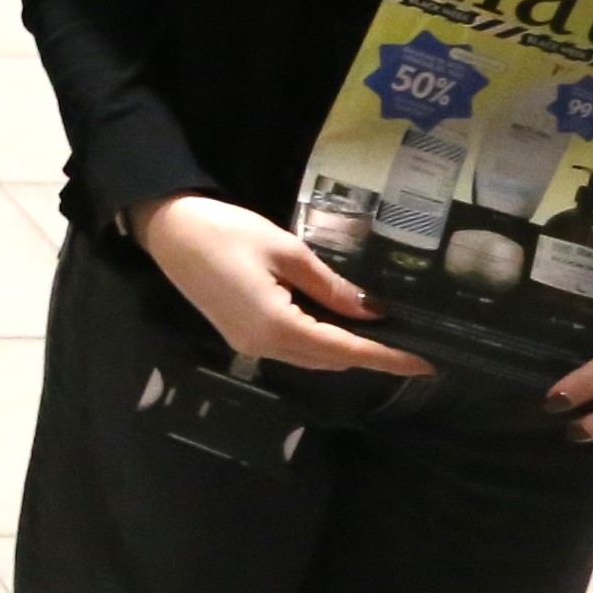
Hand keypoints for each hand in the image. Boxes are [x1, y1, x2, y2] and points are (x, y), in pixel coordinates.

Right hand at [131, 192, 429, 375]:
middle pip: (329, 361)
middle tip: (412, 344)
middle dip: (371, 357)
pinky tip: (339, 325)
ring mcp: (249, 345)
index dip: (386, 357)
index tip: (425, 363)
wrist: (167, 229)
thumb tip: (371, 310)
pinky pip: (292, 349)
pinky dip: (321, 341)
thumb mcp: (286, 250)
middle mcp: (263, 346)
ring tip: (383, 336)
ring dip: (346, 351)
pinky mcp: (241, 335)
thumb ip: (329, 285)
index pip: (345, 349)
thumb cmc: (226, 231)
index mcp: (277, 326)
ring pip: (311, 358)